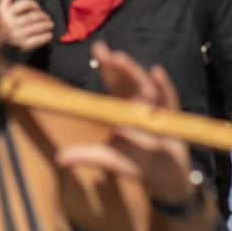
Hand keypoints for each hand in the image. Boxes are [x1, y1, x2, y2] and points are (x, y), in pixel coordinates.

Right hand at [0, 0, 54, 50]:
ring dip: (46, 25)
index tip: (38, 8)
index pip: (25, 4)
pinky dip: (44, 37)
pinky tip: (49, 35)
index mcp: (6, 14)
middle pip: (33, 16)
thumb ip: (2, 4)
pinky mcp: (21, 46)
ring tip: (50, 24)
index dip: (34, 4)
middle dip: (43, 16)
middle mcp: (11, 24)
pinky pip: (36, 40)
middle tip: (48, 17)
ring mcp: (17, 35)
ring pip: (37, 27)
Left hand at [54, 44, 198, 204]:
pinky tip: (156, 72)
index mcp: (124, 109)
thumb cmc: (138, 164)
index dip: (106, 67)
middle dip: (116, 64)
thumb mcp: (109, 159)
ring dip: (133, 72)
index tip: (97, 49)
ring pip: (145, 86)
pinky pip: (168, 100)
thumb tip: (59, 158)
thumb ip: (87, 155)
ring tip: (120, 58)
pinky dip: (163, 86)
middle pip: (128, 80)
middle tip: (102, 50)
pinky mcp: (172, 120)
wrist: (167, 181)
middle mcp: (141, 105)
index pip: (114, 83)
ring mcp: (157, 111)